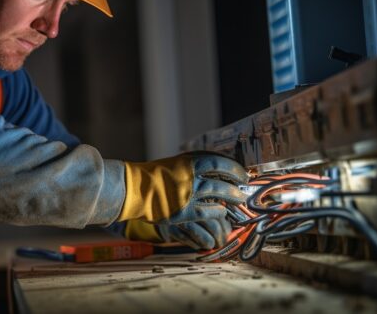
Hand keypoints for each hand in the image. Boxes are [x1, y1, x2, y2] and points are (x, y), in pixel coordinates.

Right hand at [117, 152, 247, 247]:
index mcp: (188, 162)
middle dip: (236, 184)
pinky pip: (208, 214)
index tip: (243, 174)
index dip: (235, 168)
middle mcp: (190, 178)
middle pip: (222, 180)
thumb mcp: (175, 164)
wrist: (133, 189)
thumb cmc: (153, 176)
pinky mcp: (183, 213)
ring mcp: (187, 196)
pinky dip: (218, 214)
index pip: (219, 162)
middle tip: (243, 189)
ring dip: (231, 200)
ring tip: (238, 202)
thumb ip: (194, 166)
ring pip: (219, 198)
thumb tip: (218, 169)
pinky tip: (221, 214)